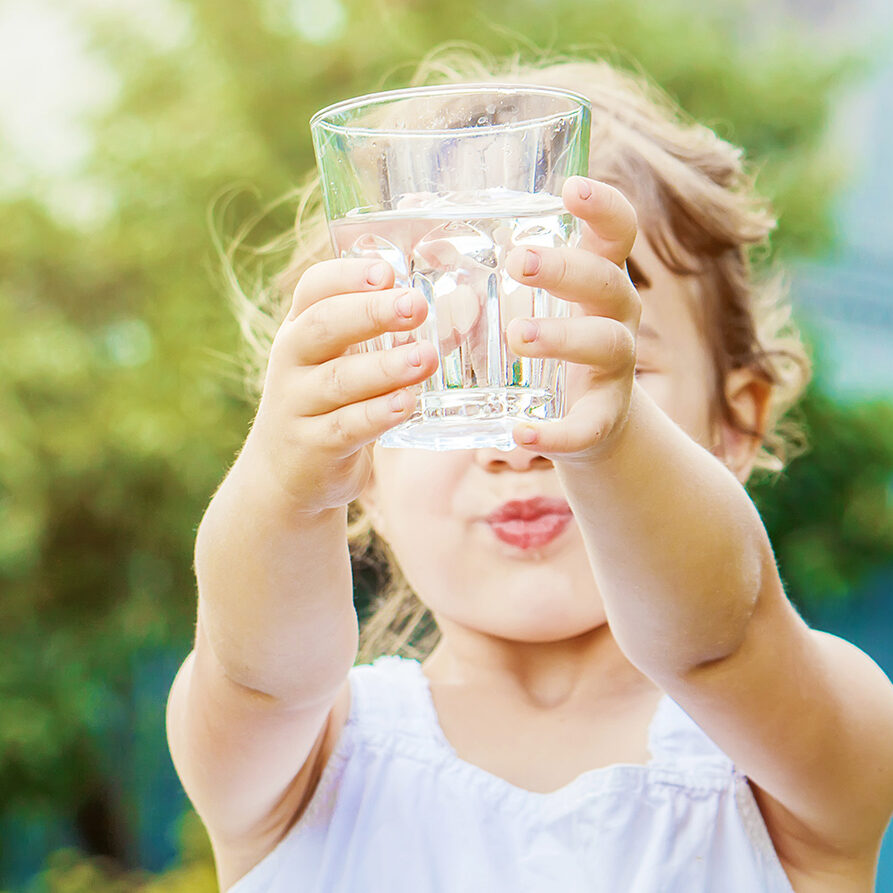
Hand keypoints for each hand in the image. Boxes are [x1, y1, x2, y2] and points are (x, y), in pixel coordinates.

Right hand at [240, 258, 437, 511]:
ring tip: (426, 357)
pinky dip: (376, 414)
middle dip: (371, 312)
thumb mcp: (350, 364)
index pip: (315, 288)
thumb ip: (395, 337)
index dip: (348, 275)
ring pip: (339, 380)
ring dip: (385, 367)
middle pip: (324, 325)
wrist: (286, 476)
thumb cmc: (331, 405)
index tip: (388, 270)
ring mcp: (297, 405)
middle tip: (417, 305)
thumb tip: (466, 306)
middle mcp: (292, 361)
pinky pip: (345, 427)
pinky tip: (406, 405)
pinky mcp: (311, 447)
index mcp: (301, 329)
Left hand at [504, 176, 640, 461]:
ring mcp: (614, 369)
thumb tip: (411, 202)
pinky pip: (587, 426)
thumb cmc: (546, 344)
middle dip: (566, 268)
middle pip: (607, 282)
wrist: (588, 423)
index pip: (616, 232)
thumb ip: (477, 256)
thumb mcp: (522, 299)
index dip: (603, 207)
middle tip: (517, 262)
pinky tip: (520, 432)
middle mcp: (615, 316)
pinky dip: (555, 432)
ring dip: (563, 336)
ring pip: (605, 345)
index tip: (571, 188)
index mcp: (596, 278)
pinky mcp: (603, 419)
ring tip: (518, 335)